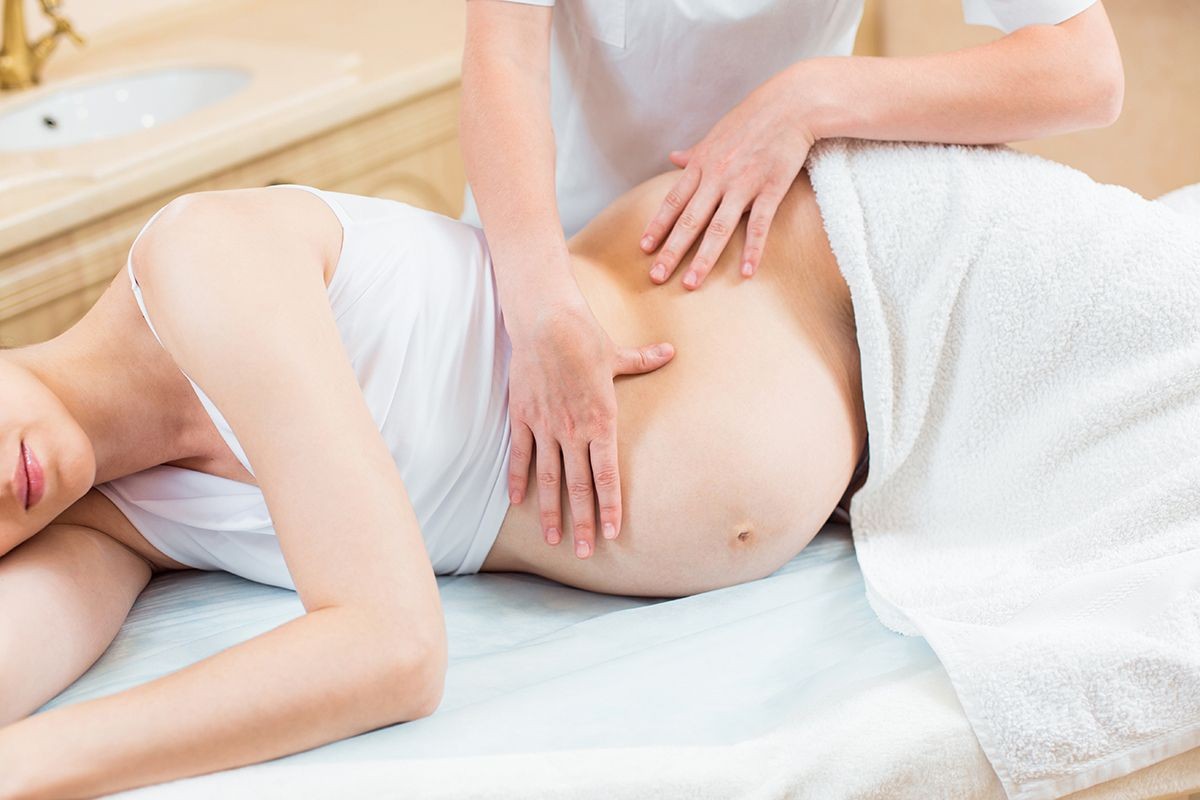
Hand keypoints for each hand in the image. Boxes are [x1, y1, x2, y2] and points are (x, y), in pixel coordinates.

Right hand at [505, 292, 673, 558]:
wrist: (546, 322)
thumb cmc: (584, 337)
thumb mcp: (618, 354)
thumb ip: (642, 361)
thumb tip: (670, 352)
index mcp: (601, 421)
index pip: (607, 475)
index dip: (609, 506)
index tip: (610, 532)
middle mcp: (574, 431)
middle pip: (579, 486)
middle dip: (582, 522)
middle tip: (582, 552)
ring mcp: (545, 426)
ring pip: (549, 478)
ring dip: (551, 510)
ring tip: (554, 538)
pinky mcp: (522, 416)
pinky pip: (519, 455)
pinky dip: (517, 479)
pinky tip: (518, 501)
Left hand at [640, 68, 816, 289]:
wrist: (791, 104)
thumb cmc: (752, 119)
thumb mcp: (716, 134)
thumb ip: (694, 153)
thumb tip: (672, 158)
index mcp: (702, 165)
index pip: (673, 201)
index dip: (658, 226)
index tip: (644, 249)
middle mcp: (717, 177)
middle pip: (690, 220)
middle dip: (671, 250)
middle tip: (656, 277)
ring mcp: (744, 184)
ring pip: (718, 228)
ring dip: (703, 258)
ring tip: (691, 284)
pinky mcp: (771, 189)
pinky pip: (759, 225)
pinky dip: (752, 249)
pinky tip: (745, 272)